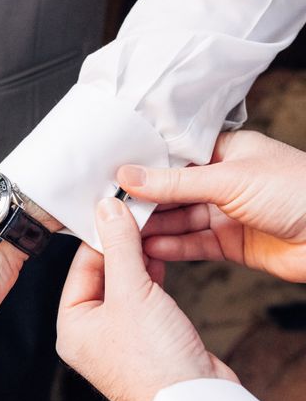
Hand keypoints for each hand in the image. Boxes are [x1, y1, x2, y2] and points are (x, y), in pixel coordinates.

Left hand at [56, 198, 236, 400]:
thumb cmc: (154, 364)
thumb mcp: (131, 292)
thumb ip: (120, 248)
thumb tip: (108, 211)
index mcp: (72, 325)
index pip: (81, 267)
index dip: (99, 236)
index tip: (112, 210)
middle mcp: (91, 332)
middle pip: (102, 274)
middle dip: (120, 246)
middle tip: (133, 216)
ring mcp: (119, 336)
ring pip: (124, 285)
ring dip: (137, 258)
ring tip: (148, 230)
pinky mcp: (146, 337)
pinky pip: (142, 298)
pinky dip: (150, 277)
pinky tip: (159, 258)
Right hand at [118, 131, 305, 281]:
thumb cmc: (299, 191)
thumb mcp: (228, 179)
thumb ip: (174, 182)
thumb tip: (129, 176)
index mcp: (225, 152)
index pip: (174, 157)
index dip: (144, 167)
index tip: (113, 177)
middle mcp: (223, 181)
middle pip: (172, 191)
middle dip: (144, 201)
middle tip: (112, 209)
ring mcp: (225, 213)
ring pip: (179, 219)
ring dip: (154, 227)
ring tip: (123, 232)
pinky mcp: (230, 243)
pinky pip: (193, 244)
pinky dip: (172, 247)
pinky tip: (150, 248)